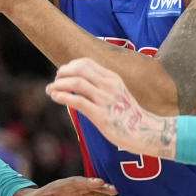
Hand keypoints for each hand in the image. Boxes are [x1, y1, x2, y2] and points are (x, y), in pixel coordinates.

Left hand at [9, 176, 122, 195]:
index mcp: (60, 186)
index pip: (76, 182)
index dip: (88, 182)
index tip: (99, 182)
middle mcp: (71, 188)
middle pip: (89, 186)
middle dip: (102, 187)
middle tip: (115, 189)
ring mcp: (77, 193)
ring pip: (95, 192)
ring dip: (107, 194)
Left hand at [46, 58, 176, 159]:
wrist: (144, 132)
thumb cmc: (127, 115)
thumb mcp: (117, 93)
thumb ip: (101, 86)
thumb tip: (78, 83)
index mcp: (112, 78)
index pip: (86, 63)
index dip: (70, 66)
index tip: (62, 74)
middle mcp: (109, 85)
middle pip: (79, 69)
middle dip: (62, 73)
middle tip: (55, 82)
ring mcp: (105, 99)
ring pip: (76, 83)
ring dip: (58, 85)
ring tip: (51, 90)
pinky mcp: (100, 115)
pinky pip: (77, 101)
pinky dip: (62, 96)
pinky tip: (55, 97)